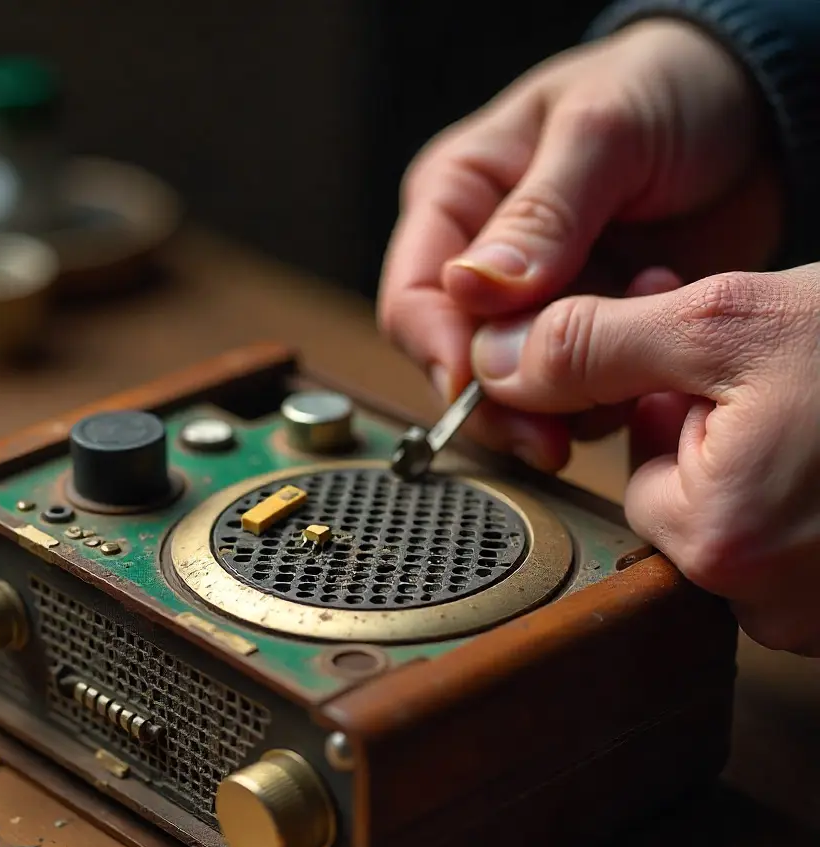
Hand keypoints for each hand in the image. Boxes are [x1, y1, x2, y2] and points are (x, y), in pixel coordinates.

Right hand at [378, 17, 782, 470]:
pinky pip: (578, 391)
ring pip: (516, 388)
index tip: (477, 388)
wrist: (754, 113)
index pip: (413, 297)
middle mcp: (483, 261)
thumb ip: (539, 214)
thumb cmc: (662, 89)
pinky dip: (613, 390)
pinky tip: (655, 346)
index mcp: (457, 198)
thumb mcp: (601, 132)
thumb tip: (472, 288)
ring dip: (569, 398)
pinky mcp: (587, 331)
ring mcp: (536, 303)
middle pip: (458, 359)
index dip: (438, 352)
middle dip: (503, 400)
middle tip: (548, 436)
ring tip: (634, 356)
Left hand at [470, 265, 819, 656]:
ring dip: (767, 443)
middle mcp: (773, 605)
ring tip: (818, 385)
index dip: (665, 403)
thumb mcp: (731, 321)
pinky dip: (813, 477)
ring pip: (755, 518)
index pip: (637, 478)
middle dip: (713, 421)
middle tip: (761, 354)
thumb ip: (595, 347)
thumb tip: (496, 364)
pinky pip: (809, 539)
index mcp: (723, 542)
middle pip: (693, 502)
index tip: (699, 346)